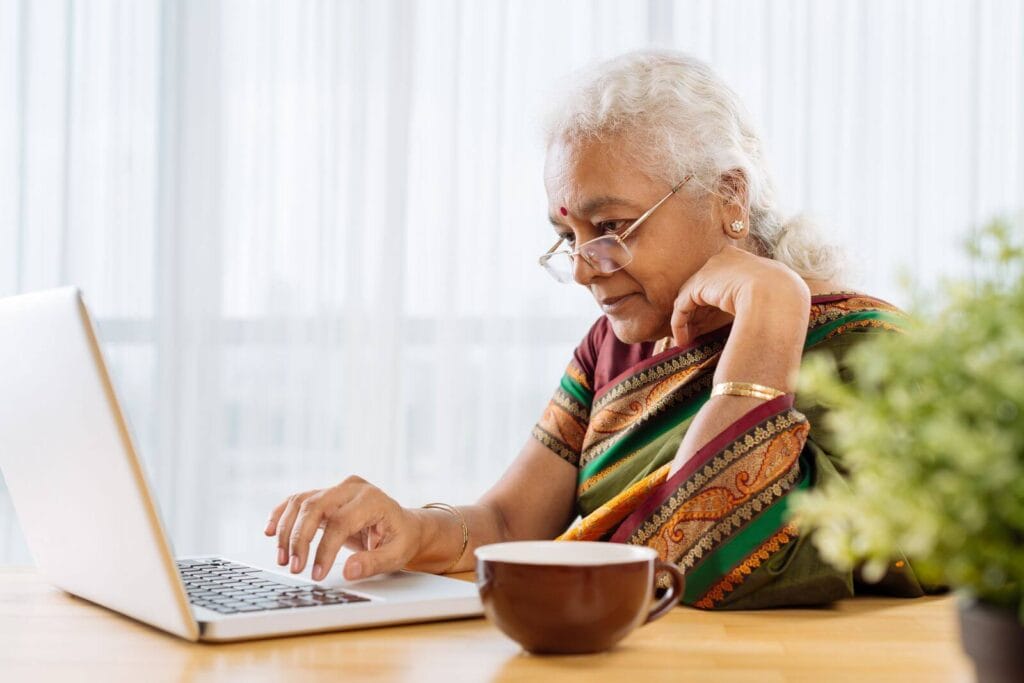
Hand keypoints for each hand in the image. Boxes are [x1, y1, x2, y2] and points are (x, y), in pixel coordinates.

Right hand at [264, 475, 421, 581]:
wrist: (402, 525)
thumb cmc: (401, 539)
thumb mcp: (397, 555)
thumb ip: (374, 563)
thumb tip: (349, 570)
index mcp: (373, 499)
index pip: (340, 522)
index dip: (324, 549)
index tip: (316, 574)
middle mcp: (352, 488)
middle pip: (315, 506)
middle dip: (299, 539)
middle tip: (294, 567)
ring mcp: (337, 488)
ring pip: (302, 502)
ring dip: (286, 530)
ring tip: (283, 559)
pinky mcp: (325, 494)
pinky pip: (298, 500)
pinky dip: (282, 515)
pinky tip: (270, 532)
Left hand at [670, 245, 809, 347]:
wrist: (777, 296)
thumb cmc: (782, 300)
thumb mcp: (772, 296)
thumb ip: (759, 299)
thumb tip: (757, 315)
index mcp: (745, 259)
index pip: (724, 277)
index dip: (716, 297)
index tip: (714, 317)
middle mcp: (725, 259)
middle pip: (704, 286)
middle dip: (698, 309)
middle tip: (696, 330)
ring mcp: (710, 270)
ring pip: (690, 297)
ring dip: (686, 320)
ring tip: (686, 339)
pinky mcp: (698, 286)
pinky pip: (683, 307)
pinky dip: (679, 324)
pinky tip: (683, 340)